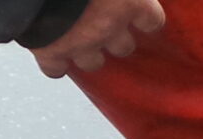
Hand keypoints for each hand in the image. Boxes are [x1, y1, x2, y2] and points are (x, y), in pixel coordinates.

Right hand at [28, 0, 163, 77]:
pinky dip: (55, 64)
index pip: (151, 21)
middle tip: (105, 24)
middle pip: (123, 47)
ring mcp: (81, 43)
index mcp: (129, 2)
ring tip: (80, 37)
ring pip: (93, 62)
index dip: (144, 18)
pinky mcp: (51, 52)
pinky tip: (52, 53)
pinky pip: (55, 69)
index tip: (141, 16)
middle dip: (115, 37)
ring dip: (88, 52)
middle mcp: (109, 27)